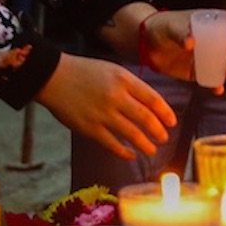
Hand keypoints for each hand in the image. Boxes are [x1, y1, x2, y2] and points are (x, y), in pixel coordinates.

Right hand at [35, 52, 177, 158]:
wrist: (54, 76)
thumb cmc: (84, 72)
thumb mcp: (112, 70)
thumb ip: (130, 85)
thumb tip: (150, 105)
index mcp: (123, 79)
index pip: (152, 98)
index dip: (165, 112)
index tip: (172, 122)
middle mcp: (116, 96)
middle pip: (145, 118)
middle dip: (158, 131)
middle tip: (164, 138)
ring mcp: (103, 113)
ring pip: (132, 133)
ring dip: (145, 144)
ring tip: (152, 150)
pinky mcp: (90, 128)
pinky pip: (112, 144)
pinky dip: (124, 151)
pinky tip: (131, 155)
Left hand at [138, 8, 225, 91]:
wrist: (147, 44)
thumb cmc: (161, 27)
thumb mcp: (170, 26)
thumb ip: (180, 33)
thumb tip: (191, 43)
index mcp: (212, 22)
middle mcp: (215, 40)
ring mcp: (208, 57)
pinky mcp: (199, 72)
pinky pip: (213, 79)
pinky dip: (217, 85)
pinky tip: (218, 89)